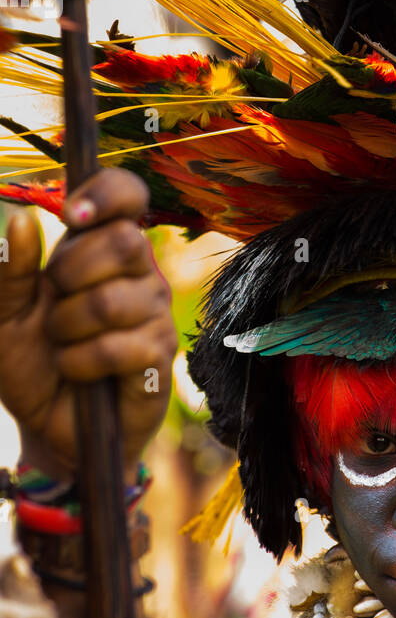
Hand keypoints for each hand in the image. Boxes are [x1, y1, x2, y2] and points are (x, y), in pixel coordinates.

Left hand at [0, 168, 177, 478]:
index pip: (129, 194)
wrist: (48, 424)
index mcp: (103, 248)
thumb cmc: (31, 362)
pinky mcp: (159, 355)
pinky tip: (78, 371)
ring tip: (62, 345)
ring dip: (67, 328)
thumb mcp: (6, 315)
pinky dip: (80, 362)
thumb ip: (11, 271)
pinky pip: (118, 347)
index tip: (70, 213)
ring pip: (113, 300)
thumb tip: (24, 220)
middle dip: (70, 274)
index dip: (107, 193)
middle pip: (125, 241)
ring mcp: (155, 312)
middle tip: (53, 303)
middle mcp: (139, 272)